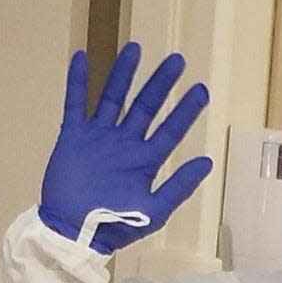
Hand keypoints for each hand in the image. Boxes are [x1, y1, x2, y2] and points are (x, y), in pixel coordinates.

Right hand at [39, 42, 212, 253]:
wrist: (74, 233)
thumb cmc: (114, 228)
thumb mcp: (154, 212)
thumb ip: (179, 187)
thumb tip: (207, 163)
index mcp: (145, 161)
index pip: (170, 131)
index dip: (186, 111)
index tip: (201, 90)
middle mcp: (125, 144)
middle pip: (145, 107)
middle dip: (161, 84)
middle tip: (177, 61)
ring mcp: (99, 137)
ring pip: (113, 97)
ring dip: (123, 74)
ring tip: (135, 49)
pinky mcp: (74, 136)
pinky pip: (76, 103)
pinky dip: (77, 81)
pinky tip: (82, 57)